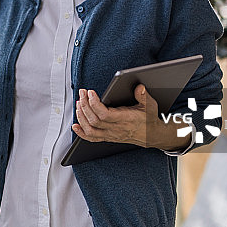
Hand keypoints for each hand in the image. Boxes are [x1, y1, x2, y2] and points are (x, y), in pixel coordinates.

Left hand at [72, 85, 190, 149]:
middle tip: (82, 93)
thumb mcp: (150, 105)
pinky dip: (81, 133)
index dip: (94, 104)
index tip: (90, 92)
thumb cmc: (149, 119)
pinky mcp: (108, 138)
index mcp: (125, 120)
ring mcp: (111, 135)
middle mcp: (116, 129)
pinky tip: (75, 125)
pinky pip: (92, 138)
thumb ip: (144, 96)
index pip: (104, 115)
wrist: (152, 135)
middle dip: (85, 106)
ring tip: (79, 103)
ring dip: (81, 116)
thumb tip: (139, 87)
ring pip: (91, 129)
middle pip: (94, 120)